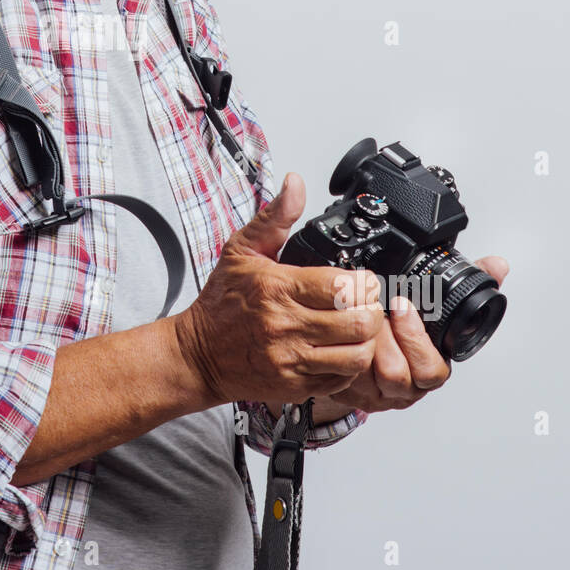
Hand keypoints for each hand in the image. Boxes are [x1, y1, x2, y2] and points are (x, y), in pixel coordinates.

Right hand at [171, 172, 385, 409]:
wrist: (198, 354)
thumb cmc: (222, 301)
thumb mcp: (242, 249)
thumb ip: (275, 216)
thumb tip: (295, 184)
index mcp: (277, 288)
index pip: (343, 287)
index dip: (364, 282)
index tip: (361, 279)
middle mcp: (286, 327)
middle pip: (359, 322)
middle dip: (371, 310)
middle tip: (364, 304)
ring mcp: (292, 360)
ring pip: (357, 355)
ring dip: (366, 340)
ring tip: (356, 328)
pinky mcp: (295, 386)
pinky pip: (342, 380)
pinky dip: (350, 365)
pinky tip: (340, 349)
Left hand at [309, 256, 509, 421]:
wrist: (368, 356)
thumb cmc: (403, 333)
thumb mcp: (435, 308)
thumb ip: (465, 286)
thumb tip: (497, 266)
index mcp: (430, 368)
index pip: (432, 369)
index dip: (415, 338)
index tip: (401, 305)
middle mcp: (406, 386)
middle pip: (398, 373)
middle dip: (383, 335)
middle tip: (374, 307)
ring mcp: (378, 391)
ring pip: (367, 374)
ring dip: (362, 340)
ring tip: (357, 315)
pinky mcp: (351, 391)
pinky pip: (344, 377)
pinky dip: (341, 350)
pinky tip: (341, 330)